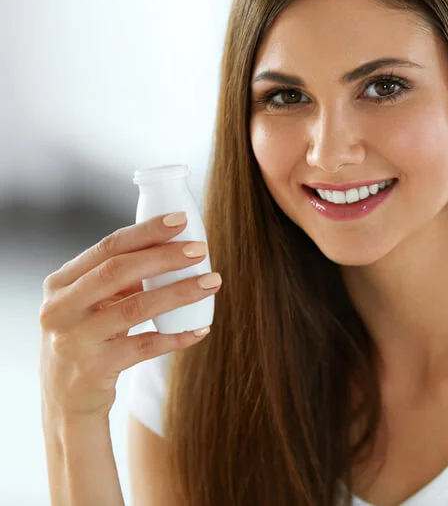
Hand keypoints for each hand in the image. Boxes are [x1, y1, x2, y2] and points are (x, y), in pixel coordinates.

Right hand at [39, 212, 221, 420]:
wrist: (66, 402)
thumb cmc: (87, 341)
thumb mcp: (90, 305)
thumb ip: (119, 279)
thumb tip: (171, 248)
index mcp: (60, 284)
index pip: (107, 247)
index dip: (146, 232)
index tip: (180, 220)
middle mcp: (60, 309)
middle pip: (118, 271)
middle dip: (164, 257)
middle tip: (200, 250)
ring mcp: (74, 340)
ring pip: (136, 308)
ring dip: (179, 293)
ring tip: (212, 282)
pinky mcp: (93, 369)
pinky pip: (145, 347)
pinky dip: (176, 336)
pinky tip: (200, 329)